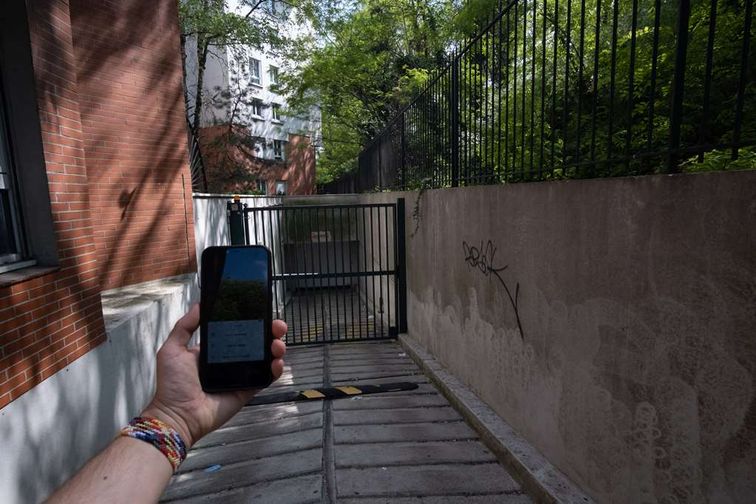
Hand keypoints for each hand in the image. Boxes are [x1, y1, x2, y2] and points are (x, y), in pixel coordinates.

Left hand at [141, 304, 286, 447]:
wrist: (178, 415)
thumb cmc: (172, 384)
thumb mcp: (172, 349)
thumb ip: (184, 326)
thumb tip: (199, 304)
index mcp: (215, 349)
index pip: (238, 330)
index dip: (252, 320)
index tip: (261, 311)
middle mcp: (230, 360)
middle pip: (257, 341)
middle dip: (271, 331)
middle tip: (277, 326)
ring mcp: (241, 375)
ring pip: (266, 357)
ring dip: (276, 347)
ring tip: (277, 344)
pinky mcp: (248, 390)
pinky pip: (266, 378)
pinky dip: (276, 369)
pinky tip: (277, 362)